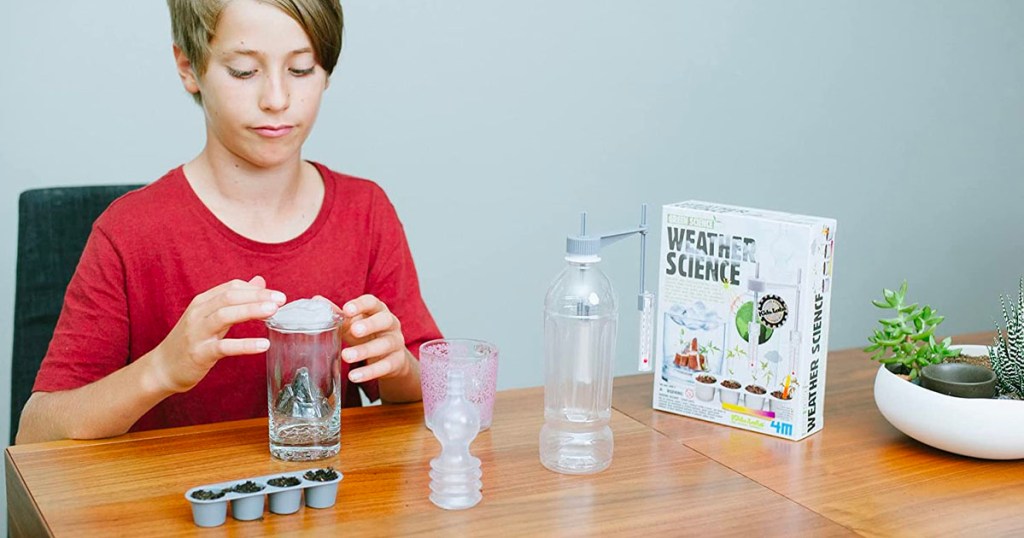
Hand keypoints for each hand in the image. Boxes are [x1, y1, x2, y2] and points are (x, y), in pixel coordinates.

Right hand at [153, 276, 285, 392]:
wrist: (162, 368)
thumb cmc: (190, 341)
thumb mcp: (211, 317)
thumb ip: (235, 300)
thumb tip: (259, 281)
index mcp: (202, 302)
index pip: (231, 287)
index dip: (255, 289)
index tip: (276, 294)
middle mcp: (198, 314)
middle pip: (229, 297)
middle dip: (256, 296)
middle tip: (281, 299)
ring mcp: (197, 333)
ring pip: (224, 316)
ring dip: (250, 311)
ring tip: (273, 312)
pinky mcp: (199, 353)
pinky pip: (224, 347)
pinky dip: (244, 345)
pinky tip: (263, 345)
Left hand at [331, 294, 411, 382]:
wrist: (389, 357)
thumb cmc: (367, 335)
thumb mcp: (353, 324)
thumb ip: (337, 315)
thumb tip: (316, 300)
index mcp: (378, 311)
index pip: (372, 303)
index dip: (361, 305)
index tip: (347, 309)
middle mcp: (391, 324)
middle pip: (385, 321)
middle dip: (370, 325)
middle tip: (354, 331)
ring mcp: (396, 342)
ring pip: (385, 345)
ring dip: (365, 350)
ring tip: (346, 356)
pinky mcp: (397, 361)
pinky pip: (385, 366)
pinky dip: (369, 372)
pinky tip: (354, 376)